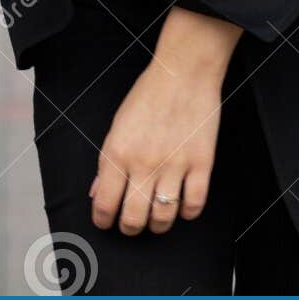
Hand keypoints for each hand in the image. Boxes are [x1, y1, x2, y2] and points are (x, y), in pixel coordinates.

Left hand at [89, 10, 241, 235]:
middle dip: (130, 228)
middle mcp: (144, 163)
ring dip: (158, 225)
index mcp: (117, 152)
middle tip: (132, 223)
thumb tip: (97, 192)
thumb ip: (106, 162)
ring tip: (156, 217)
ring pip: (163, 218)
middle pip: (133, 220)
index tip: (107, 221)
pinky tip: (182, 204)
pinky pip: (194, 205)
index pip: (104, 205)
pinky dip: (187, 212)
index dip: (103, 221)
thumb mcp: (118, 124)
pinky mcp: (201, 163)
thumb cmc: (148, 94)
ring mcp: (174, 165)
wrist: (184, 70)